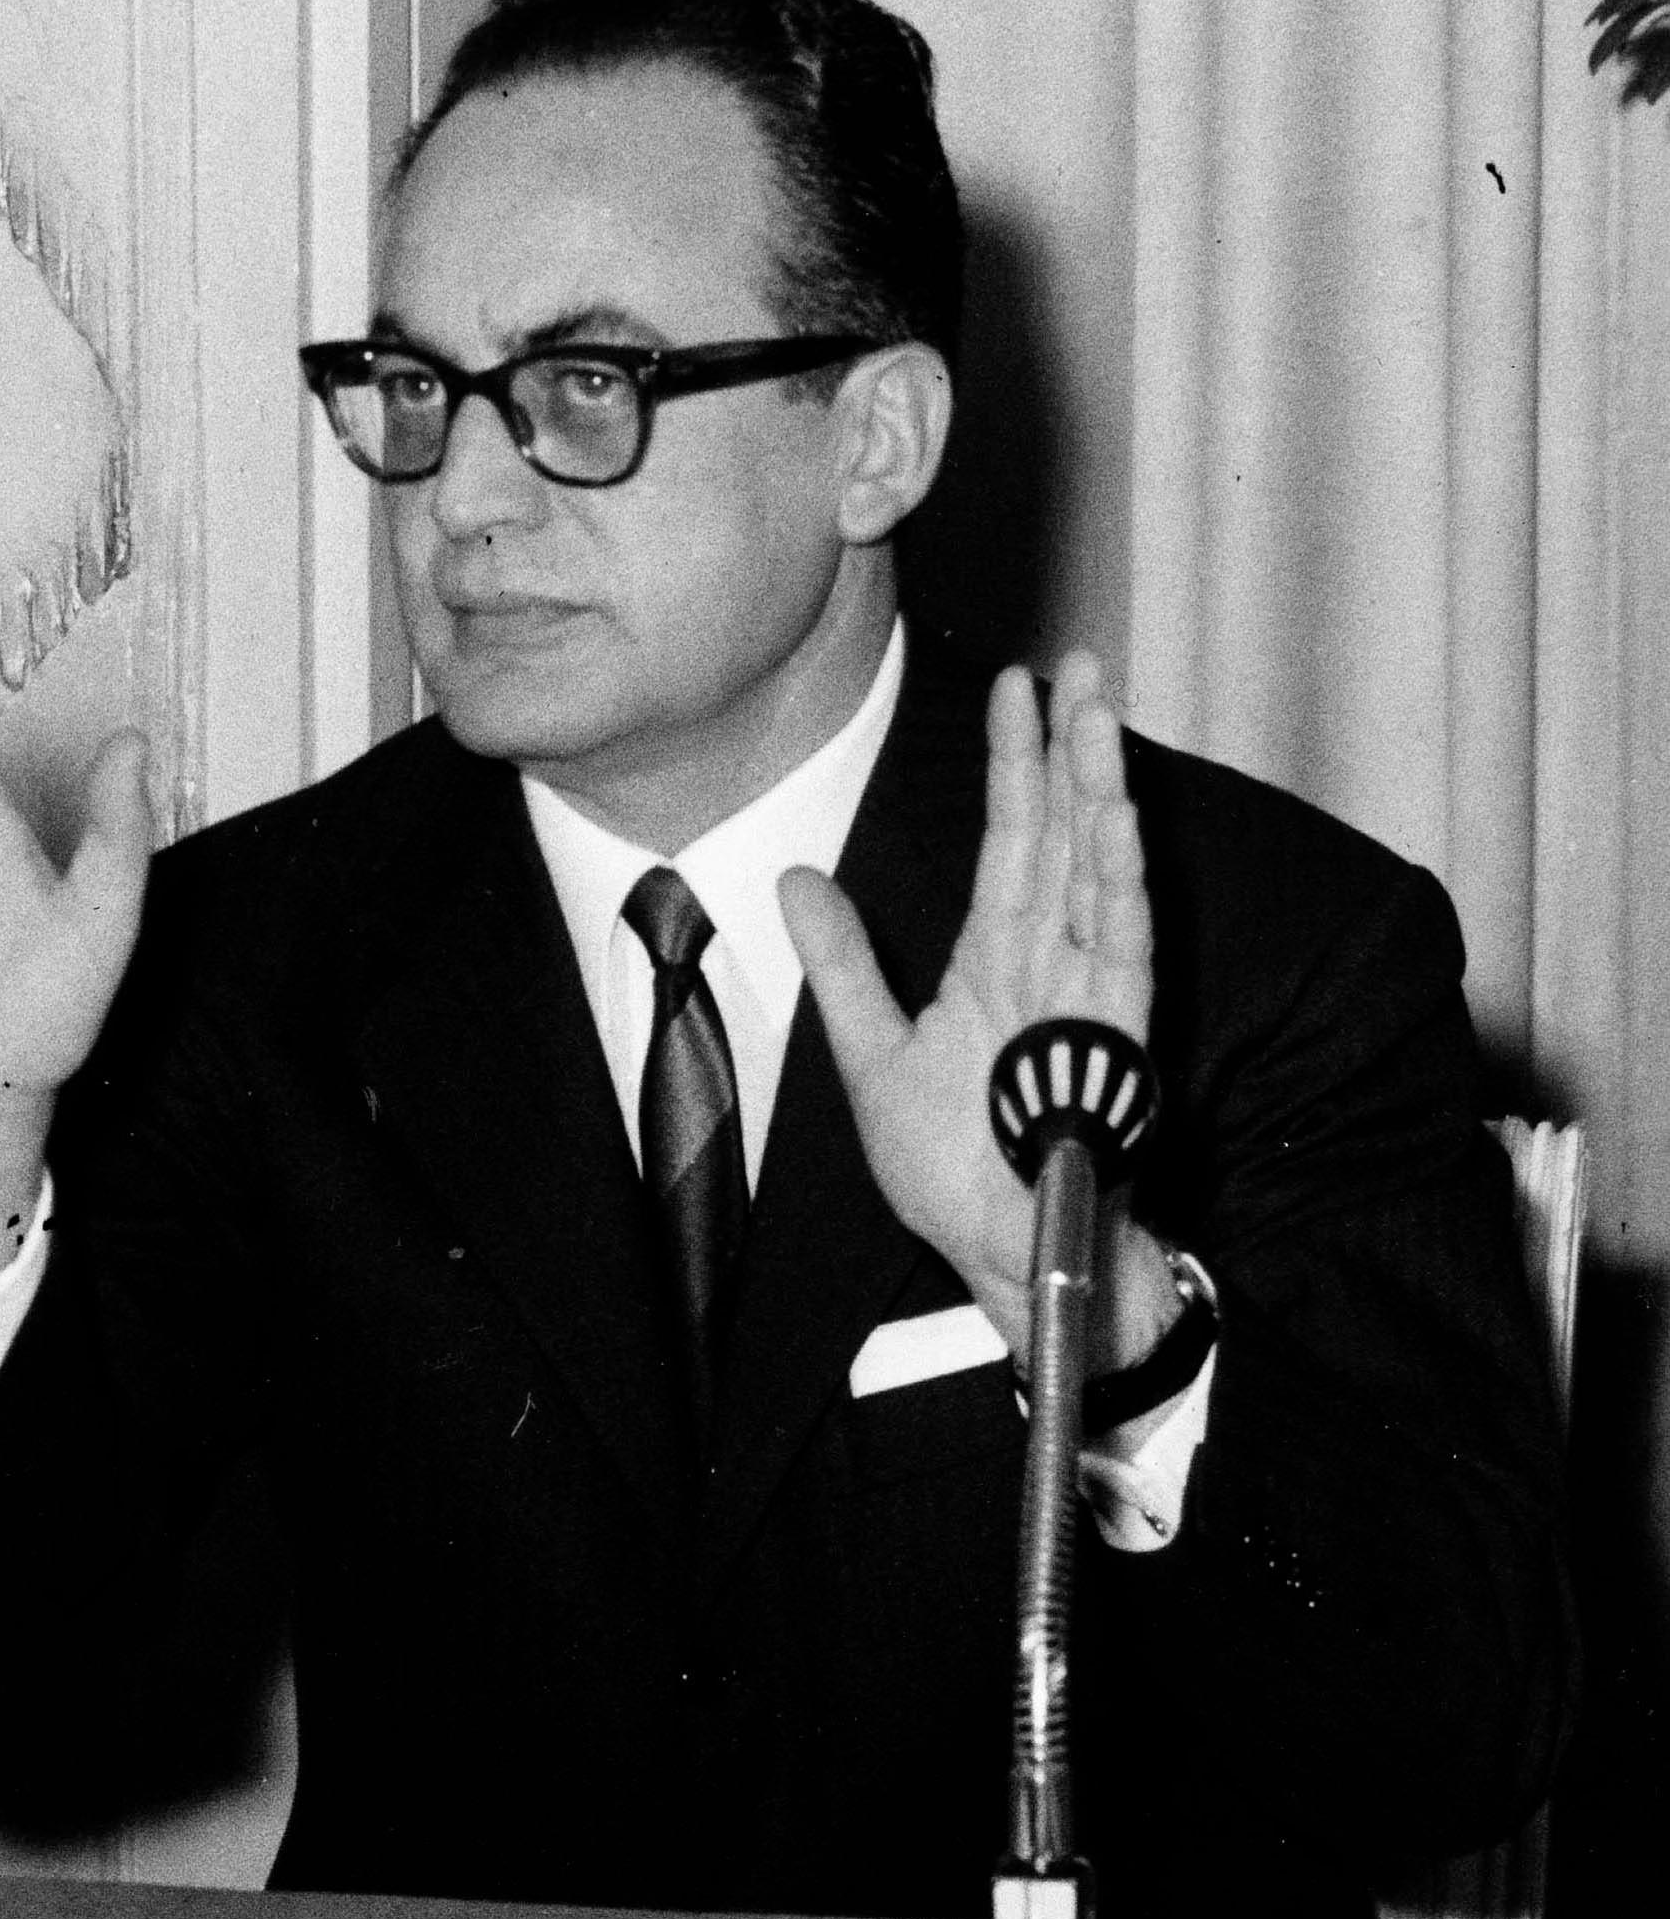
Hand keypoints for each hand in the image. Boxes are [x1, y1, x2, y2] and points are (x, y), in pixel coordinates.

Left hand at [784, 654, 1154, 1347]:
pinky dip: (1119, 885)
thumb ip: (843, 964)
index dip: (1011, 761)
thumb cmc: (955, 1173)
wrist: (999, 1259)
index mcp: (996, 961)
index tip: (1013, 685)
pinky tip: (1115, 822)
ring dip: (1100, 793)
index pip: (1010, 840)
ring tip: (1096, 714)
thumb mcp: (873, 1055)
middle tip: (1077, 660)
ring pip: (1097, 873)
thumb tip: (795, 878)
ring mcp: (1087, 998)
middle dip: (1070, 747)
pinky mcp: (1113, 1043)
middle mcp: (1049, 964)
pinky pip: (1122, 948)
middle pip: (1062, 834)